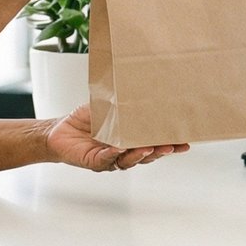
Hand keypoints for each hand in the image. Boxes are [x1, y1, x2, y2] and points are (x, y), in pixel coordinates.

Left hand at [46, 104, 188, 172]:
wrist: (60, 131)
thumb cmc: (86, 120)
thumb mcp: (108, 107)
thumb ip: (123, 103)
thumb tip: (139, 84)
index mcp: (130, 141)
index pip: (154, 144)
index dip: (170, 145)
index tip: (185, 142)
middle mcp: (123, 153)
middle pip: (146, 156)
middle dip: (161, 152)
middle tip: (172, 146)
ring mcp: (110, 159)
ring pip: (128, 161)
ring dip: (140, 155)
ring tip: (150, 148)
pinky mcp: (94, 162)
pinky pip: (106, 159)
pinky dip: (113, 154)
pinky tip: (120, 149)